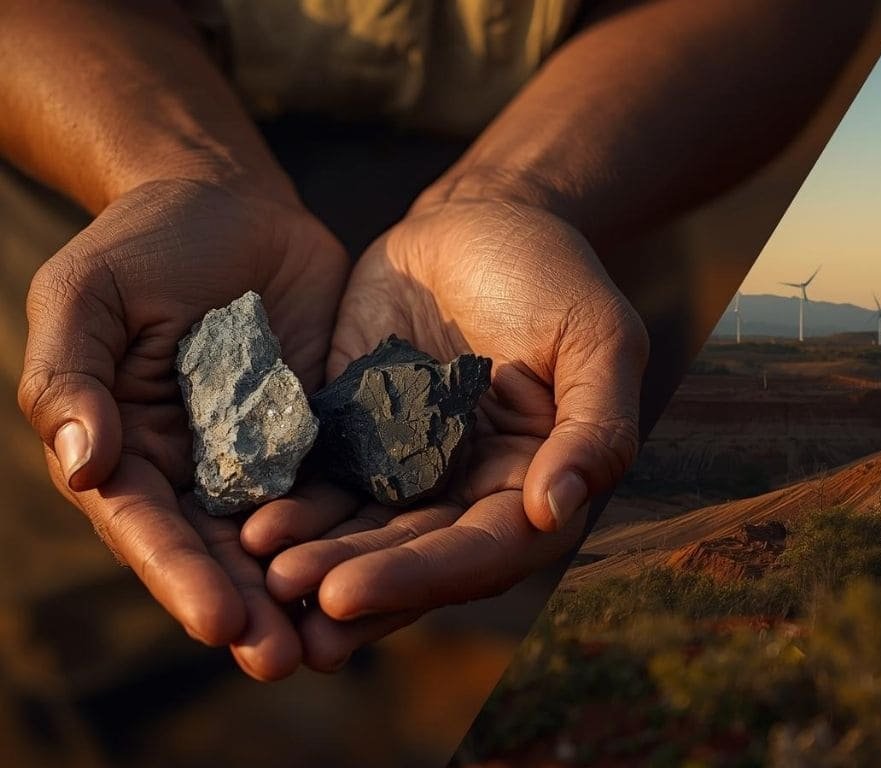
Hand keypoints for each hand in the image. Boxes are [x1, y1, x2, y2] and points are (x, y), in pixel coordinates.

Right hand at [18, 177, 348, 679]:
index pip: (148, 528)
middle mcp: (194, 471)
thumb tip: (81, 463)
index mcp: (125, 451)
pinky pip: (340, 489)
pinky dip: (356, 533)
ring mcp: (262, 458)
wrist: (230, 203)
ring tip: (337, 642)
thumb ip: (72, 376)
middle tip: (284, 660)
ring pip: (282, 539)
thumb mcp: (89, 296)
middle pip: (218, 554)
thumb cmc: (143, 244)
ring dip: (305, 591)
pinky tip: (388, 567)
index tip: (219, 622)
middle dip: (248, 610)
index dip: (180, 576)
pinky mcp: (323, 434)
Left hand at [241, 198, 647, 669]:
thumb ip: (596, 426)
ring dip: (314, 559)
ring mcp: (411, 471)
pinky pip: (323, 484)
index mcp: (537, 485)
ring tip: (258, 569)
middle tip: (288, 592)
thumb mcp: (598, 336)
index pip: (484, 551)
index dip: (420, 577)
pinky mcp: (357, 439)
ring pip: (363, 534)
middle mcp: (473, 494)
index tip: (347, 594)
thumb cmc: (554, 273)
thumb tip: (555, 513)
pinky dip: (290, 509)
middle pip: (415, 557)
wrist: (478, 219)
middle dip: (353, 579)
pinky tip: (245, 523)